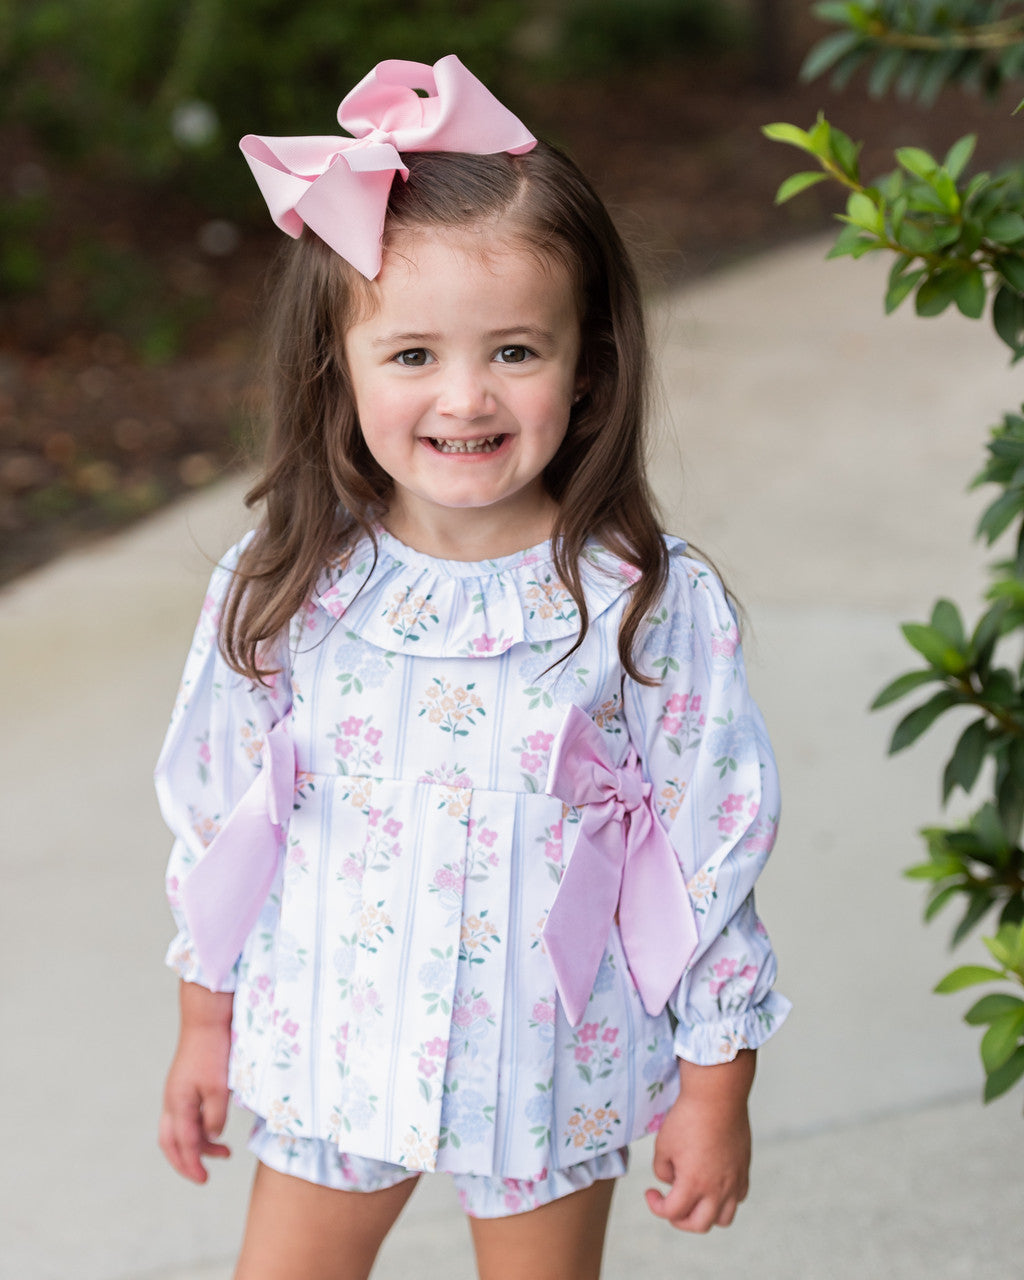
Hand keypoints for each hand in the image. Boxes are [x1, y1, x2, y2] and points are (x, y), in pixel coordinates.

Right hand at [158, 982, 233, 1182]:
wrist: (206, 1019)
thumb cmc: (213, 1051)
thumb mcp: (219, 1088)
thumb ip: (215, 1116)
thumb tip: (212, 1136)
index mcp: (178, 1104)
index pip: (184, 1144)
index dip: (193, 1165)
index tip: (204, 1179)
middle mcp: (172, 1101)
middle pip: (170, 1142)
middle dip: (185, 1162)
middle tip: (204, 1175)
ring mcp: (176, 1092)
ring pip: (177, 1130)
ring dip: (195, 1145)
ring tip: (222, 1151)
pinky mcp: (184, 1084)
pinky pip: (184, 1116)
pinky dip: (196, 1129)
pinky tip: (214, 1128)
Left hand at [645, 1051, 754, 1232]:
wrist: (717, 1096)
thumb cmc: (687, 1117)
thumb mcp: (663, 1145)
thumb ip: (663, 1170)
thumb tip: (671, 1181)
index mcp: (693, 1184)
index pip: (672, 1213)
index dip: (656, 1206)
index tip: (650, 1192)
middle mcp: (717, 1189)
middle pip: (699, 1225)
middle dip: (680, 1220)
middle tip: (670, 1204)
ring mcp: (734, 1181)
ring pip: (723, 1218)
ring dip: (705, 1215)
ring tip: (693, 1199)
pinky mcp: (744, 1169)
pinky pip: (737, 1198)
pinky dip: (724, 1199)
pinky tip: (712, 1183)